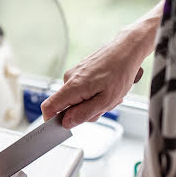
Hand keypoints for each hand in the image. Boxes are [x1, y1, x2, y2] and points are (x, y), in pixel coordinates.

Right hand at [41, 1, 162, 127]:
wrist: (126, 49)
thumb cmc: (120, 72)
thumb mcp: (106, 101)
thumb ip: (84, 114)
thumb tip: (66, 123)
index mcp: (73, 87)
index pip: (49, 107)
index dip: (51, 120)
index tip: (62, 127)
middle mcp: (69, 79)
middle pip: (66, 106)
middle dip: (83, 112)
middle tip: (103, 106)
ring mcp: (74, 74)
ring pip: (76, 99)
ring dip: (92, 102)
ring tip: (108, 94)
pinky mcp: (80, 71)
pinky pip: (82, 90)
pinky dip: (94, 93)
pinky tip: (107, 87)